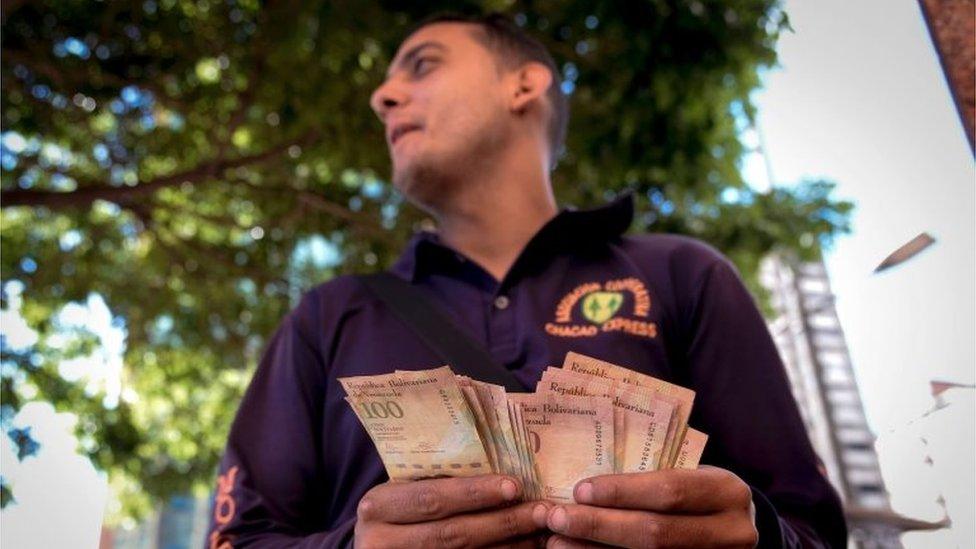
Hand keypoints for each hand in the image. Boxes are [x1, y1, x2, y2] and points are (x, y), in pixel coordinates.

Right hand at [354, 474, 551, 547]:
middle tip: (541, 510)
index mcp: (378, 506)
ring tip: (541, 529)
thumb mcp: (402, 488)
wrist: (379, 545)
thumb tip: (500, 462)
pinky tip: (524, 548)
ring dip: (510, 544)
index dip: (474, 493)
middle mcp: (382, 541)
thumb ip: (435, 478)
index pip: (431, 498)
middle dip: (503, 522)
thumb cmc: (397, 508)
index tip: (515, 485)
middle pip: (452, 533)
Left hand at [543, 466, 756, 547]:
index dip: (623, 491)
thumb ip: (650, 477)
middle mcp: (730, 533)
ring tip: (558, 542)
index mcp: (726, 492)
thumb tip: (582, 488)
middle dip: (600, 525)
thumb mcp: (688, 475)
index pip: (671, 491)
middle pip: (656, 533)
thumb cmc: (697, 493)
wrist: (731, 528)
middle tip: (557, 517)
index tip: (580, 490)